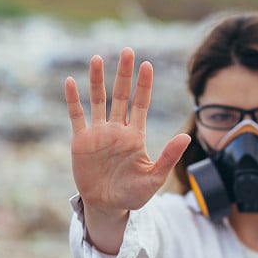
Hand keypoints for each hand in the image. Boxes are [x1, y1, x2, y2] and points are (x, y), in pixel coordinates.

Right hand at [64, 48, 190, 216]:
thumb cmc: (133, 194)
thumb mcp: (154, 178)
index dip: (144, 85)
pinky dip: (73, 100)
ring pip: (98, 100)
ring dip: (97, 80)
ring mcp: (98, 133)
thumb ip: (168, 157)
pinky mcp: (81, 141)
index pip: (141, 104)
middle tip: (128, 51)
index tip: (147, 65)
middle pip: (121, 95)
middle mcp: (117, 129)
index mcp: (135, 135)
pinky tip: (70, 82)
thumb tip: (187, 136)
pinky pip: (76, 116)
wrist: (107, 206)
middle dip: (124, 74)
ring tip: (97, 58)